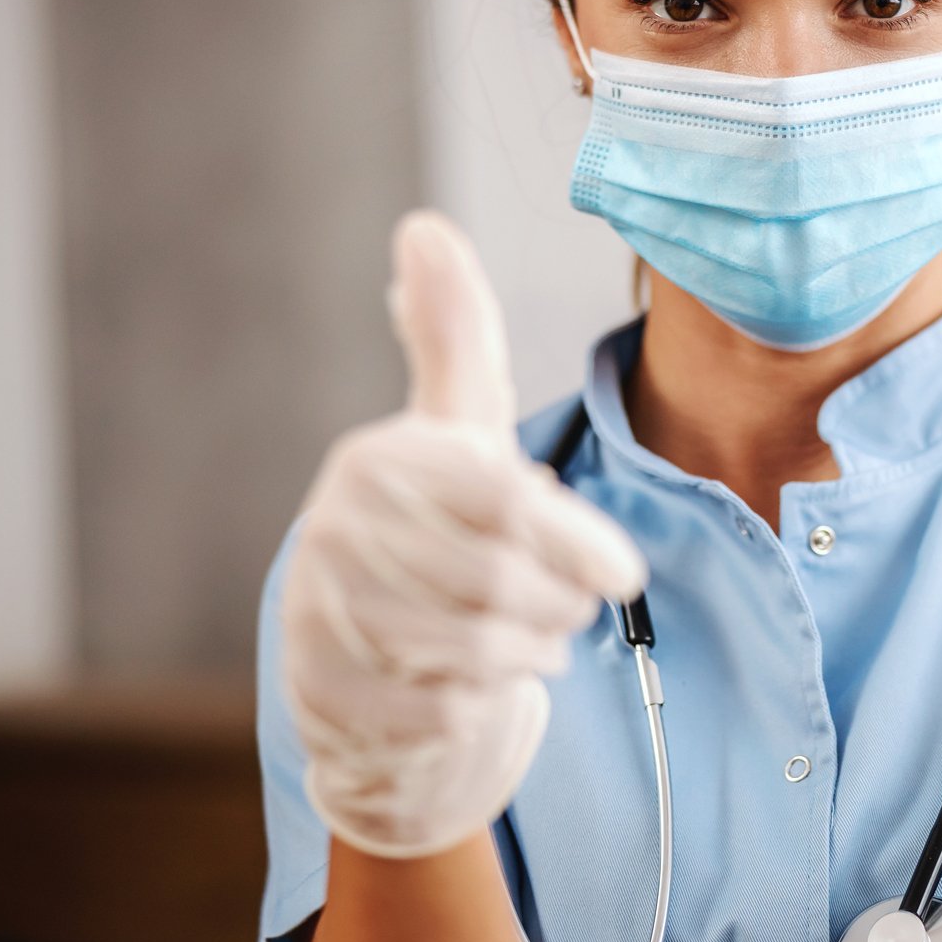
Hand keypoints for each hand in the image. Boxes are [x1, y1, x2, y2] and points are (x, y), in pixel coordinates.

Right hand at [281, 211, 647, 857]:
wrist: (363, 661)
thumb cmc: (433, 530)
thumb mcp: (455, 429)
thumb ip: (454, 336)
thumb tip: (421, 228)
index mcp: (383, 459)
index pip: (502, 501)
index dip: (576, 542)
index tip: (624, 575)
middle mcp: (337, 528)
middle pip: (498, 582)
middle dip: (558, 607)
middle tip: (571, 613)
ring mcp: (318, 610)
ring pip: (473, 650)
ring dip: (527, 656)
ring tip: (535, 644)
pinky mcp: (317, 691)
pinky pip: (435, 712)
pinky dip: (480, 709)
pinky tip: (482, 690)